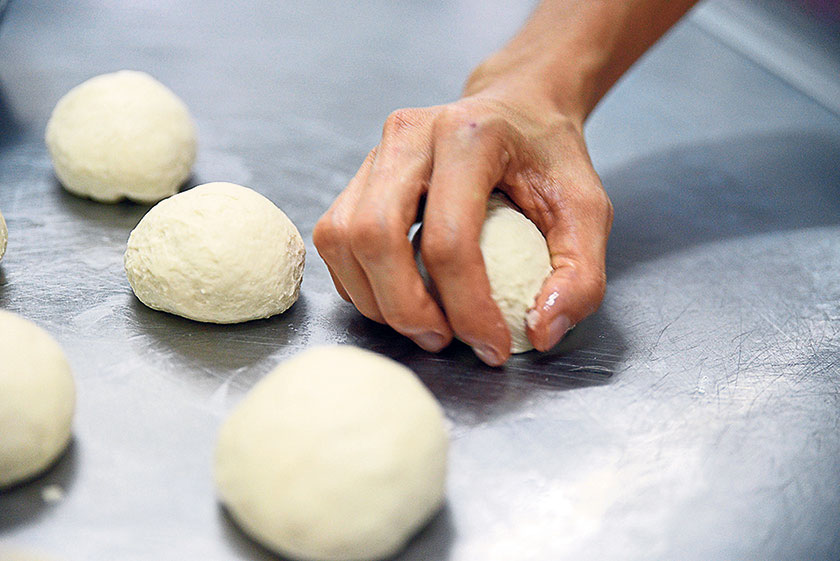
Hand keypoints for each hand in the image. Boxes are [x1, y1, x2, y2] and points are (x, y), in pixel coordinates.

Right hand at [313, 90, 611, 365]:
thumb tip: (539, 334)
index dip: (468, 309)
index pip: (448, 239)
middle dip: (404, 308)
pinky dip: (359, 282)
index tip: (494, 346)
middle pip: (374, 236)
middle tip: (443, 340)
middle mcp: (410, 136)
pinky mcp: (360, 174)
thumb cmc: (549, 160)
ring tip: (423, 324)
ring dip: (375, 300)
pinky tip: (399, 296)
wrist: (518, 109)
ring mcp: (377, 152)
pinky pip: (335, 238)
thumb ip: (580, 277)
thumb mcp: (589, 212)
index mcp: (469, 138)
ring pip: (342, 238)